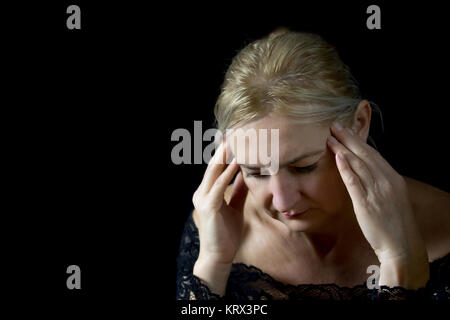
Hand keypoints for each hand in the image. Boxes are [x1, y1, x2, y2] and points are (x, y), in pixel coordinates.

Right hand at [192, 142, 247, 265]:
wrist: (219, 254)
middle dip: (224, 150)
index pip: (216, 169)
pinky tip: (236, 164)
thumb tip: (245, 174)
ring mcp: (203, 199)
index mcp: (207, 192)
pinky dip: (227, 174)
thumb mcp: (235, 206)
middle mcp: (201, 193)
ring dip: (225, 157)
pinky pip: (219, 187)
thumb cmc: (227, 232)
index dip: (225, 154)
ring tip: (235, 142)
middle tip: (234, 133)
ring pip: (214, 173)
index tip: (236, 140)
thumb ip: (238, 190)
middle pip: (213, 167)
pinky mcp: (208, 206)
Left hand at [326, 122, 428, 287]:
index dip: (358, 141)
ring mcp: (376, 192)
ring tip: (330, 137)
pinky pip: (354, 182)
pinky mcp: (366, 204)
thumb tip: (365, 172)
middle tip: (334, 125)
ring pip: (358, 164)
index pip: (373, 154)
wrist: (401, 245)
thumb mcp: (392, 198)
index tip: (346, 131)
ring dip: (343, 148)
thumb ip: (379, 183)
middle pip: (365, 154)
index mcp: (393, 178)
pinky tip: (338, 157)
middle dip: (349, 138)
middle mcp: (386, 181)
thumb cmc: (395, 223)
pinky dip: (346, 168)